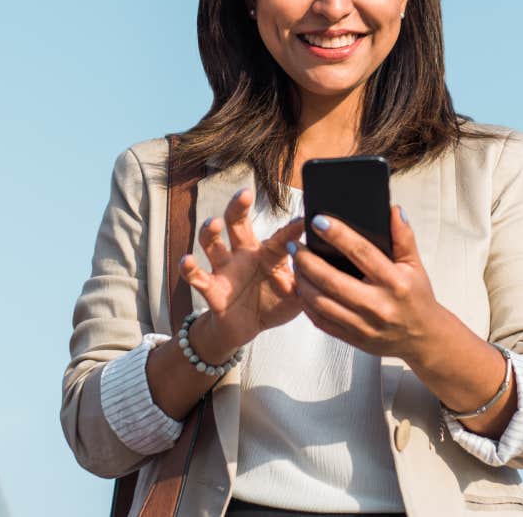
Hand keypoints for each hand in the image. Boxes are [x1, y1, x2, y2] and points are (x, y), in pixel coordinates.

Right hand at [179, 188, 305, 359]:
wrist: (246, 328)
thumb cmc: (274, 304)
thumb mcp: (297, 296)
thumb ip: (311, 283)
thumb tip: (336, 271)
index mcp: (268, 253)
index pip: (282, 236)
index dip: (294, 227)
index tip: (307, 216)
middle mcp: (244, 254)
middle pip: (237, 224)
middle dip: (238, 207)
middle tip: (244, 193)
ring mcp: (225, 269)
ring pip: (213, 244)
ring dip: (210, 232)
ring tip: (213, 223)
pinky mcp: (211, 288)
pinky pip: (197, 276)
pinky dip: (189, 268)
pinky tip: (186, 260)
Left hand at [291, 205, 448, 361]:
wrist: (422, 337)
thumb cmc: (416, 298)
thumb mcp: (415, 265)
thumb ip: (403, 237)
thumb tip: (393, 210)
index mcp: (394, 282)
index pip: (362, 253)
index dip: (338, 235)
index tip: (319, 221)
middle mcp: (378, 305)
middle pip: (332, 280)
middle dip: (307, 260)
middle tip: (295, 245)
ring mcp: (364, 324)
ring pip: (321, 302)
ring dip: (303, 281)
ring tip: (296, 265)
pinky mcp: (353, 338)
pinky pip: (321, 321)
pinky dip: (307, 304)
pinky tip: (303, 289)